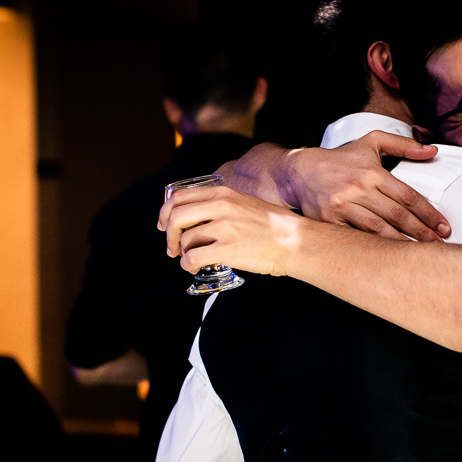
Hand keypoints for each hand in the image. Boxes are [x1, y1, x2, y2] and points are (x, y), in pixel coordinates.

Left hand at [159, 184, 302, 276]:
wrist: (296, 242)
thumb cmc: (276, 227)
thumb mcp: (245, 203)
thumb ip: (222, 205)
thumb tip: (200, 218)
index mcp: (224, 193)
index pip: (180, 197)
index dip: (166, 212)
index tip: (165, 224)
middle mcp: (221, 207)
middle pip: (176, 216)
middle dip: (169, 234)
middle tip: (172, 247)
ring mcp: (224, 228)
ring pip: (185, 240)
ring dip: (182, 253)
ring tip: (191, 260)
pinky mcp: (228, 250)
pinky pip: (193, 258)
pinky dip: (188, 265)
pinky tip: (194, 268)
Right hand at [279, 131, 449, 241]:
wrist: (301, 171)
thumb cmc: (340, 159)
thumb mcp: (371, 142)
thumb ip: (402, 145)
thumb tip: (432, 151)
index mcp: (372, 172)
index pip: (407, 195)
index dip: (428, 213)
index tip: (443, 226)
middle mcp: (358, 188)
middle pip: (396, 214)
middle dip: (421, 231)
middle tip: (439, 245)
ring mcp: (343, 206)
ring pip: (378, 228)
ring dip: (401, 243)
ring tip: (420, 254)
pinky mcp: (330, 221)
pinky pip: (356, 237)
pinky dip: (373, 246)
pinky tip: (390, 256)